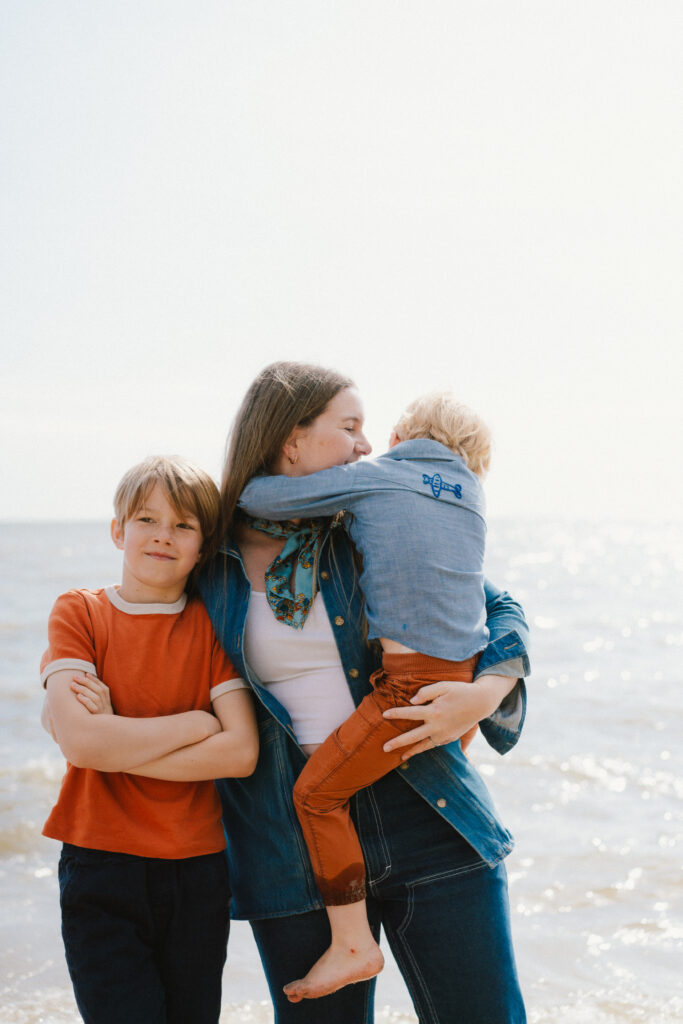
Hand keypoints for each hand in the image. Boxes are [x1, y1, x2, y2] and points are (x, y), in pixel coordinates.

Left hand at [70, 672, 113, 714]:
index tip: (86, 674)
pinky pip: (92, 707)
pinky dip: (86, 701)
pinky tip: (78, 697)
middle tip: (75, 677)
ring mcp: (102, 710)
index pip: (101, 686)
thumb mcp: (101, 704)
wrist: (106, 730)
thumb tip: (85, 682)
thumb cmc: (100, 715)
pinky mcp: (97, 717)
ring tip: (73, 685)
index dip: (94, 679)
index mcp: (107, 698)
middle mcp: (106, 703)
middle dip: (86, 682)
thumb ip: (95, 694)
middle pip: (97, 689)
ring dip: (83, 690)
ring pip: (95, 697)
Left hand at [382, 674, 515, 760]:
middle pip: (413, 736)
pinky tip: (417, 750)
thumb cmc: (460, 690)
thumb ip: (425, 691)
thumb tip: (411, 701)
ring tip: (400, 756)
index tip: (383, 715)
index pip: (410, 713)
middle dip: (397, 742)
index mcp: (434, 711)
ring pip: (424, 745)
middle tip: (384, 748)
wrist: (481, 702)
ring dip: (411, 751)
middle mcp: (438, 726)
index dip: (396, 714)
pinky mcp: (450, 738)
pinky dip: (424, 748)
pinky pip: (434, 745)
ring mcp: (444, 734)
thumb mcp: (443, 685)